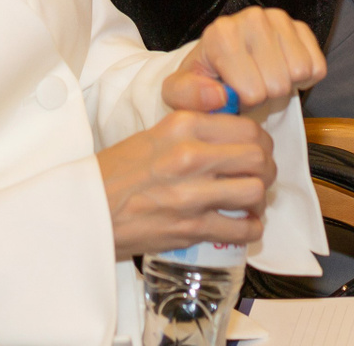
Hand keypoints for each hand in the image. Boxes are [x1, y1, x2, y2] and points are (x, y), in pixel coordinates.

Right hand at [98, 110, 274, 259]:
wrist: (87, 209)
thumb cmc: (117, 174)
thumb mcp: (155, 135)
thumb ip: (194, 132)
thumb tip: (233, 137)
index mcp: (182, 126)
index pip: (246, 127)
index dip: (261, 140)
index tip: (259, 148)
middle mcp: (190, 155)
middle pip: (257, 157)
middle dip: (266, 168)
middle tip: (261, 175)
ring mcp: (191, 193)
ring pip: (254, 191)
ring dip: (260, 199)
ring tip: (251, 201)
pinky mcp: (190, 227)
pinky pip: (240, 228)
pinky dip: (250, 228)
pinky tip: (244, 225)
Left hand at [165, 6, 326, 113]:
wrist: (220, 65)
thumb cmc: (202, 80)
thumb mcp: (179, 93)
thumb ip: (188, 96)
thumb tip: (220, 95)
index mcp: (220, 34)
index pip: (253, 91)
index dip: (244, 102)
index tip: (231, 91)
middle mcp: (251, 18)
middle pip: (279, 84)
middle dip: (265, 95)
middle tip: (250, 86)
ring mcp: (278, 18)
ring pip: (301, 72)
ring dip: (285, 86)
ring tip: (263, 79)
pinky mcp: (300, 26)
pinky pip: (317, 66)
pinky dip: (303, 79)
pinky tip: (282, 72)